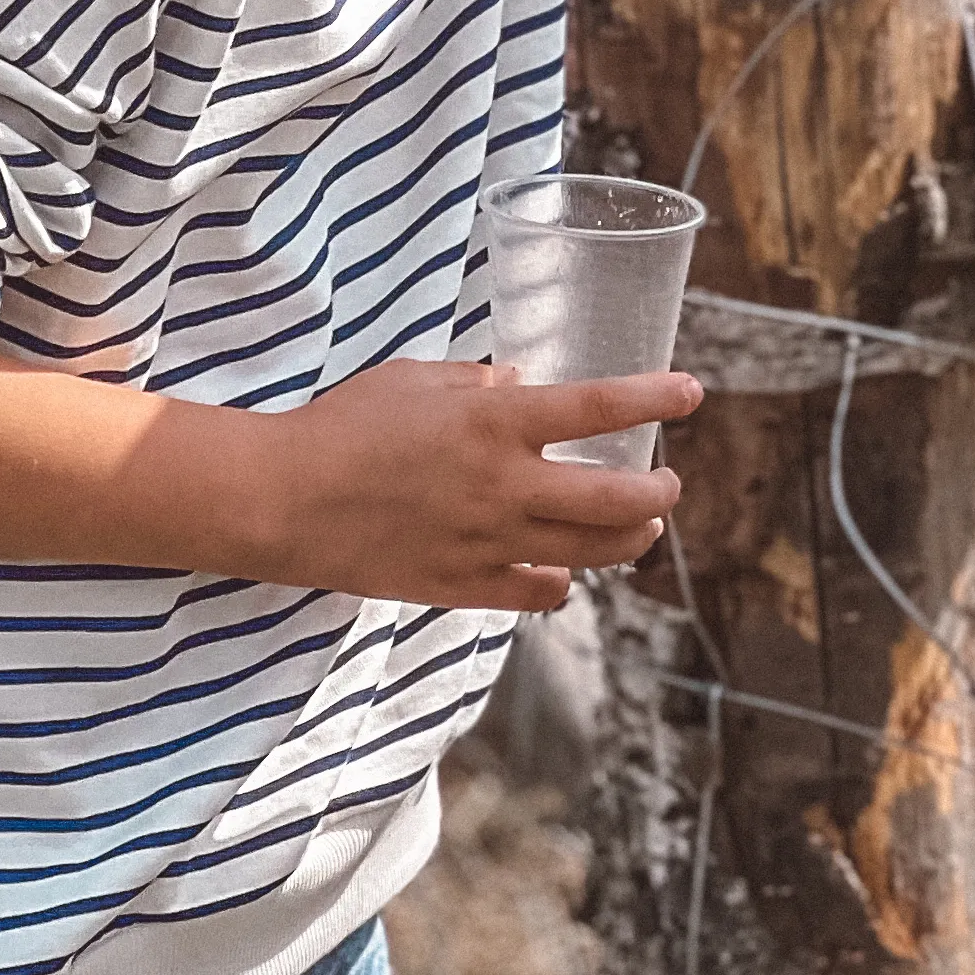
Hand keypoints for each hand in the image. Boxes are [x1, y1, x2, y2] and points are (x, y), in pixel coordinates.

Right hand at [253, 361, 700, 612]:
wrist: (282, 500)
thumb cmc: (342, 425)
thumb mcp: (414, 380)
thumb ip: (475, 383)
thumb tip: (518, 383)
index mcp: (495, 424)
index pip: (600, 408)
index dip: (655, 398)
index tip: (692, 392)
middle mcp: (504, 485)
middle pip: (617, 500)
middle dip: (658, 493)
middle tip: (667, 484)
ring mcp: (486, 542)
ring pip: (589, 555)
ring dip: (628, 542)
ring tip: (640, 530)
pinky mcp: (460, 586)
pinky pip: (533, 594)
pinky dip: (559, 585)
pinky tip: (564, 574)